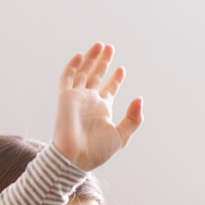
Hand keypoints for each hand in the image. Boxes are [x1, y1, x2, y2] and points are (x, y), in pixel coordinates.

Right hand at [52, 42, 142, 171]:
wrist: (75, 158)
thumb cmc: (97, 151)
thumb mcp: (122, 136)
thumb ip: (133, 119)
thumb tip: (139, 99)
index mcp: (102, 110)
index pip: (109, 89)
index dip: (115, 78)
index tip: (121, 68)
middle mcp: (89, 102)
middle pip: (97, 76)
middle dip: (103, 62)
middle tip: (110, 48)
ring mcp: (77, 98)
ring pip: (83, 73)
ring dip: (90, 59)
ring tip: (100, 46)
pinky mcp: (65, 97)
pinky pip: (67, 78)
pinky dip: (72, 66)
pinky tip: (81, 56)